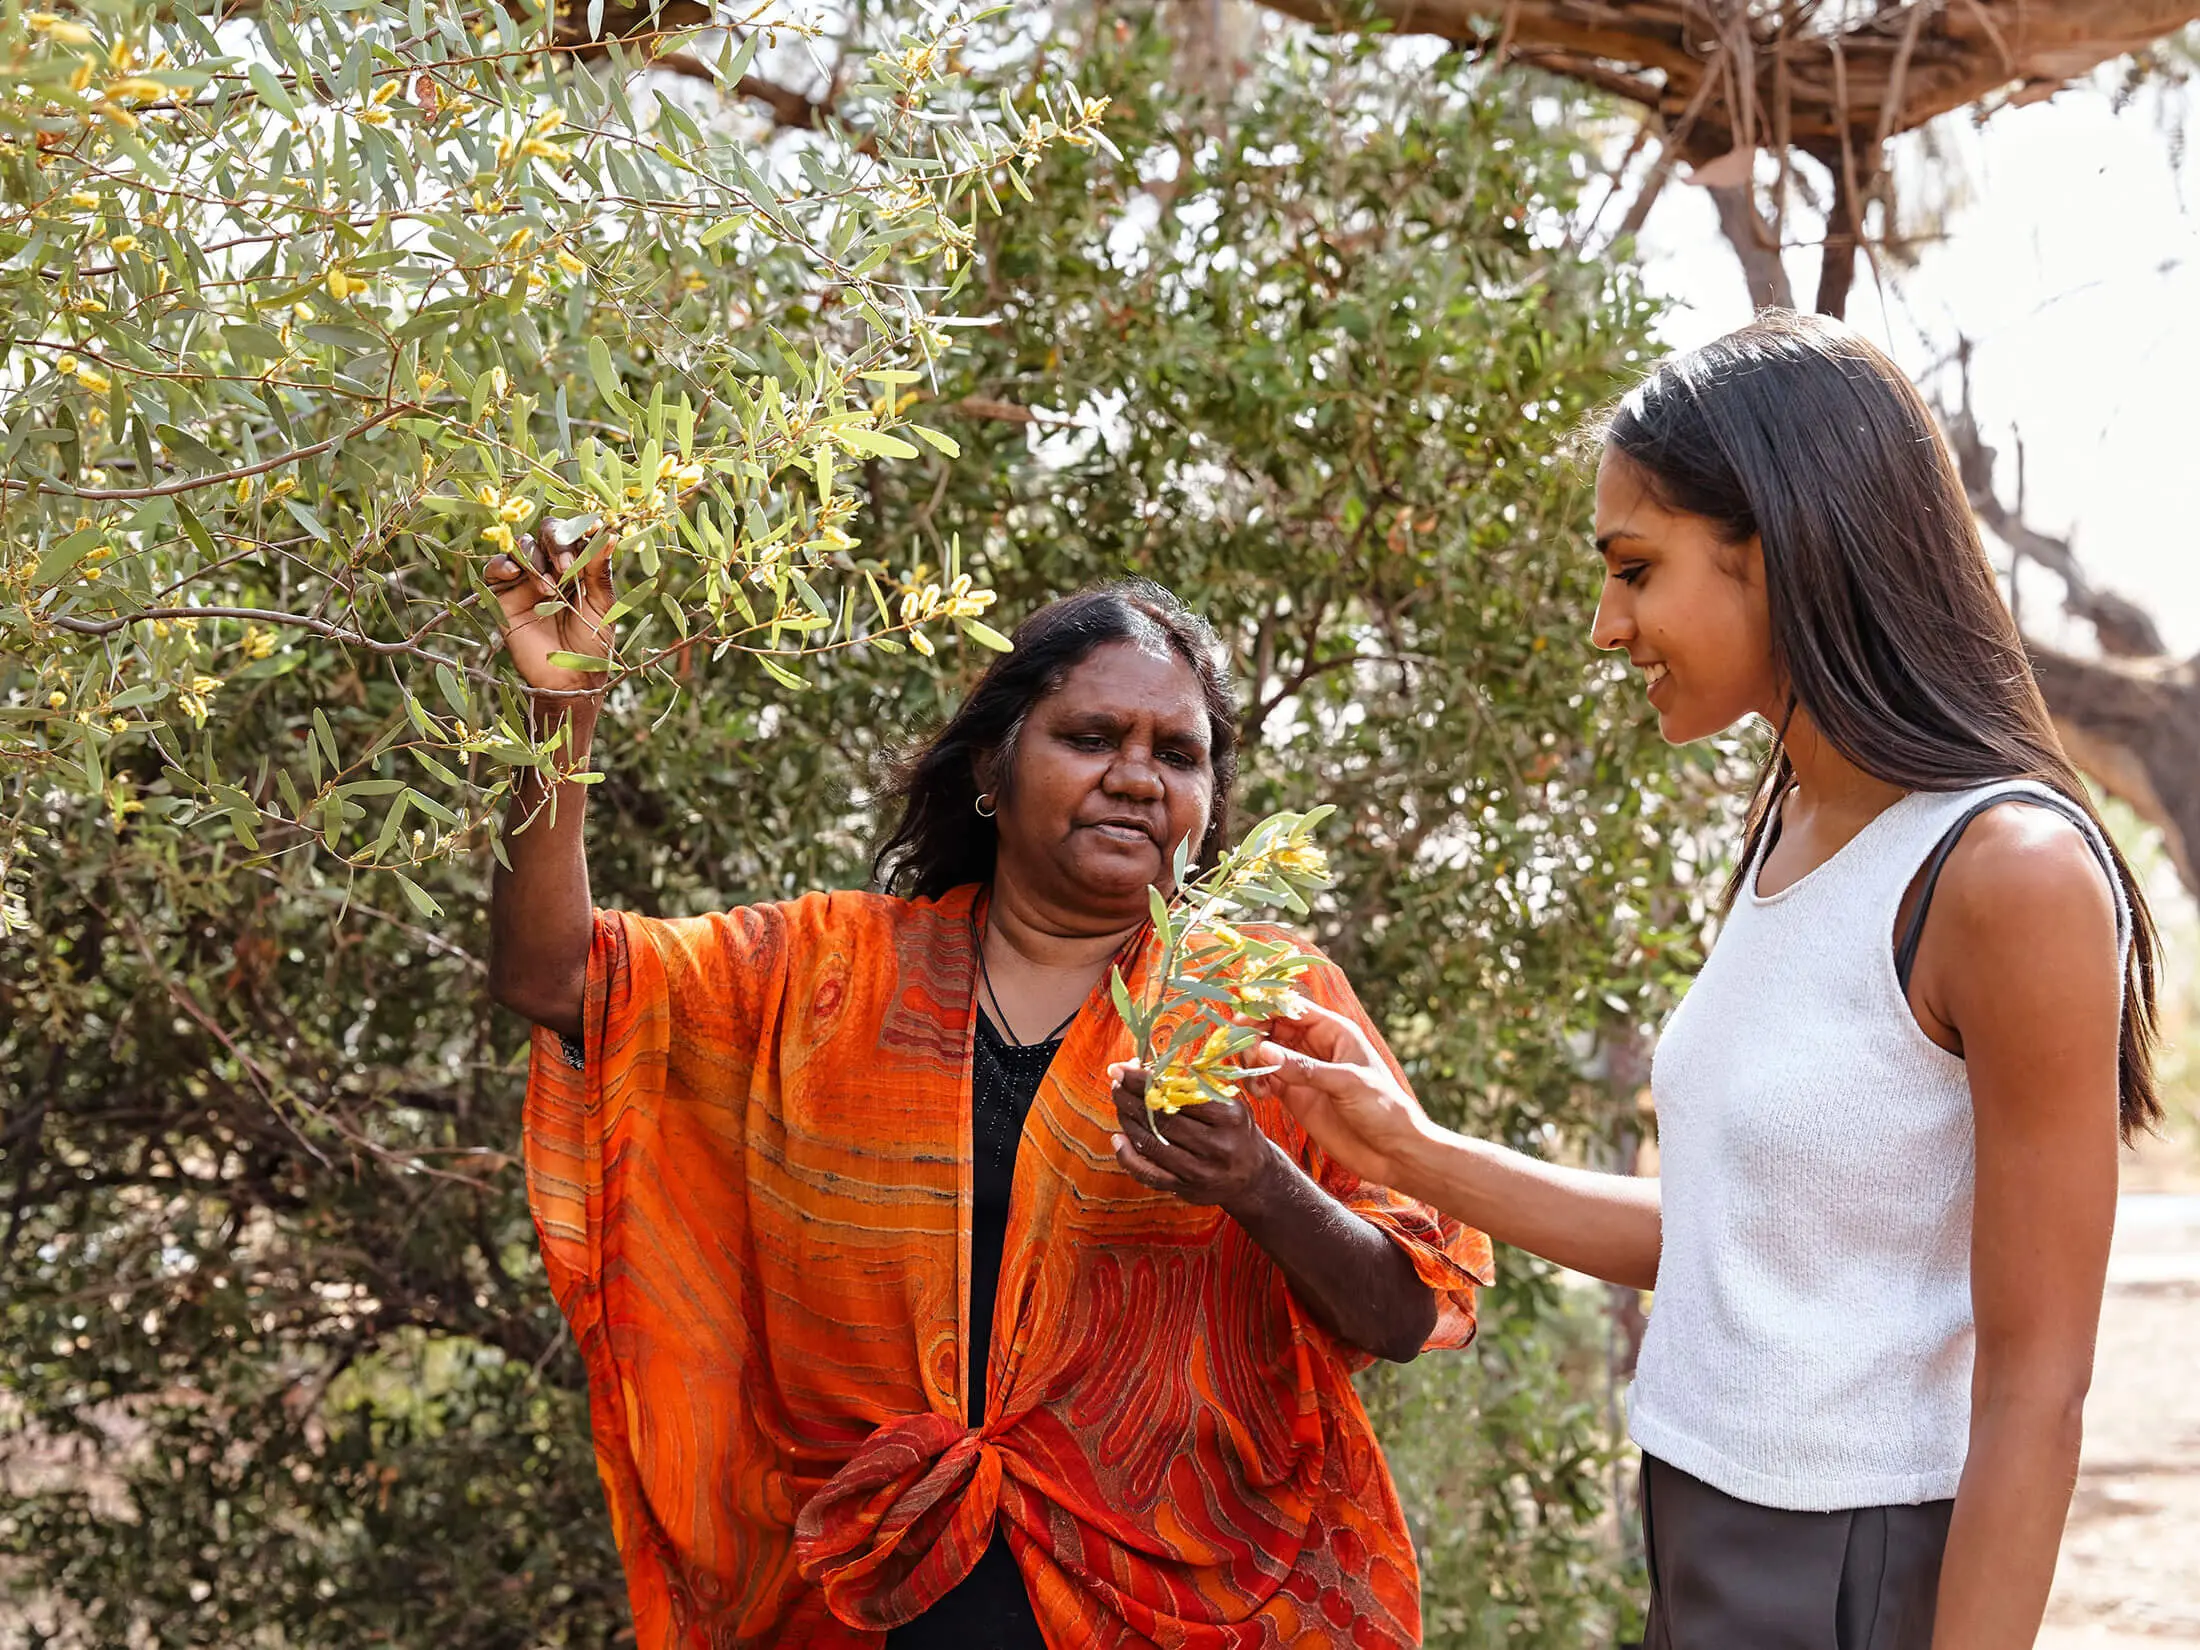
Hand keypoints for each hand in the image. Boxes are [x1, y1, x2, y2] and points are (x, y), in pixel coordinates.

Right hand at [486, 515, 615, 698]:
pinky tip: (515, 574)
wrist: (570, 677)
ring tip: (548, 588)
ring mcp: (526, 579)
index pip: (574, 533)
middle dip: (555, 543)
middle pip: (546, 532)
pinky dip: (503, 564)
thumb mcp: (603, 605)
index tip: (590, 532)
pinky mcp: (503, 595)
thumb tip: (610, 534)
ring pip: (521, 545)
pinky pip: (495, 568)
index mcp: (579, 565)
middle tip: (566, 568)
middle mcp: (551, 566)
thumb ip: (600, 570)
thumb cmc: (593, 642)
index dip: (579, 529)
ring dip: (534, 558)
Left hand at [1109, 1063, 1283, 1212]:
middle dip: (1132, 1097)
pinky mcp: (1186, 1190)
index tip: (1124, 1068)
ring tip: (1119, 1102)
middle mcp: (1216, 1146)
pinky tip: (1118, 1138)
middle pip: (1162, 1118)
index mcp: (1229, 1117)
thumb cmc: (1236, 1131)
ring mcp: (1200, 1171)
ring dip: (1128, 1120)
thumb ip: (1194, 1086)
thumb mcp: (1228, 1103)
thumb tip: (1148, 1067)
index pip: (1179, 1093)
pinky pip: (1148, 1174)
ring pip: (1152, 1144)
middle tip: (1116, 1081)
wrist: (1255, 1177)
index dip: (1146, 1081)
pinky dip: (1127, 1156)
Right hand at [1250, 1000, 1433, 1191]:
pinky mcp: (1296, 1097)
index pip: (1292, 1008)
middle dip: (1253, 1036)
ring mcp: (1303, 1072)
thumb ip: (1303, 1069)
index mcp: (1333, 1031)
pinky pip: (1266, 1080)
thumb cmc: (1383, 1109)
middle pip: (1272, 1028)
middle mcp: (1315, 1047)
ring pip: (1265, 1053)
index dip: (1265, 1010)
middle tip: (1244, 1055)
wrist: (1394, 1153)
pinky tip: (1261, 1093)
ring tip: (1255, 1078)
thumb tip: (1262, 1050)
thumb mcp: (1346, 1083)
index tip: (1241, 1022)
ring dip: (1251, 1060)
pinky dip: (1256, 1082)